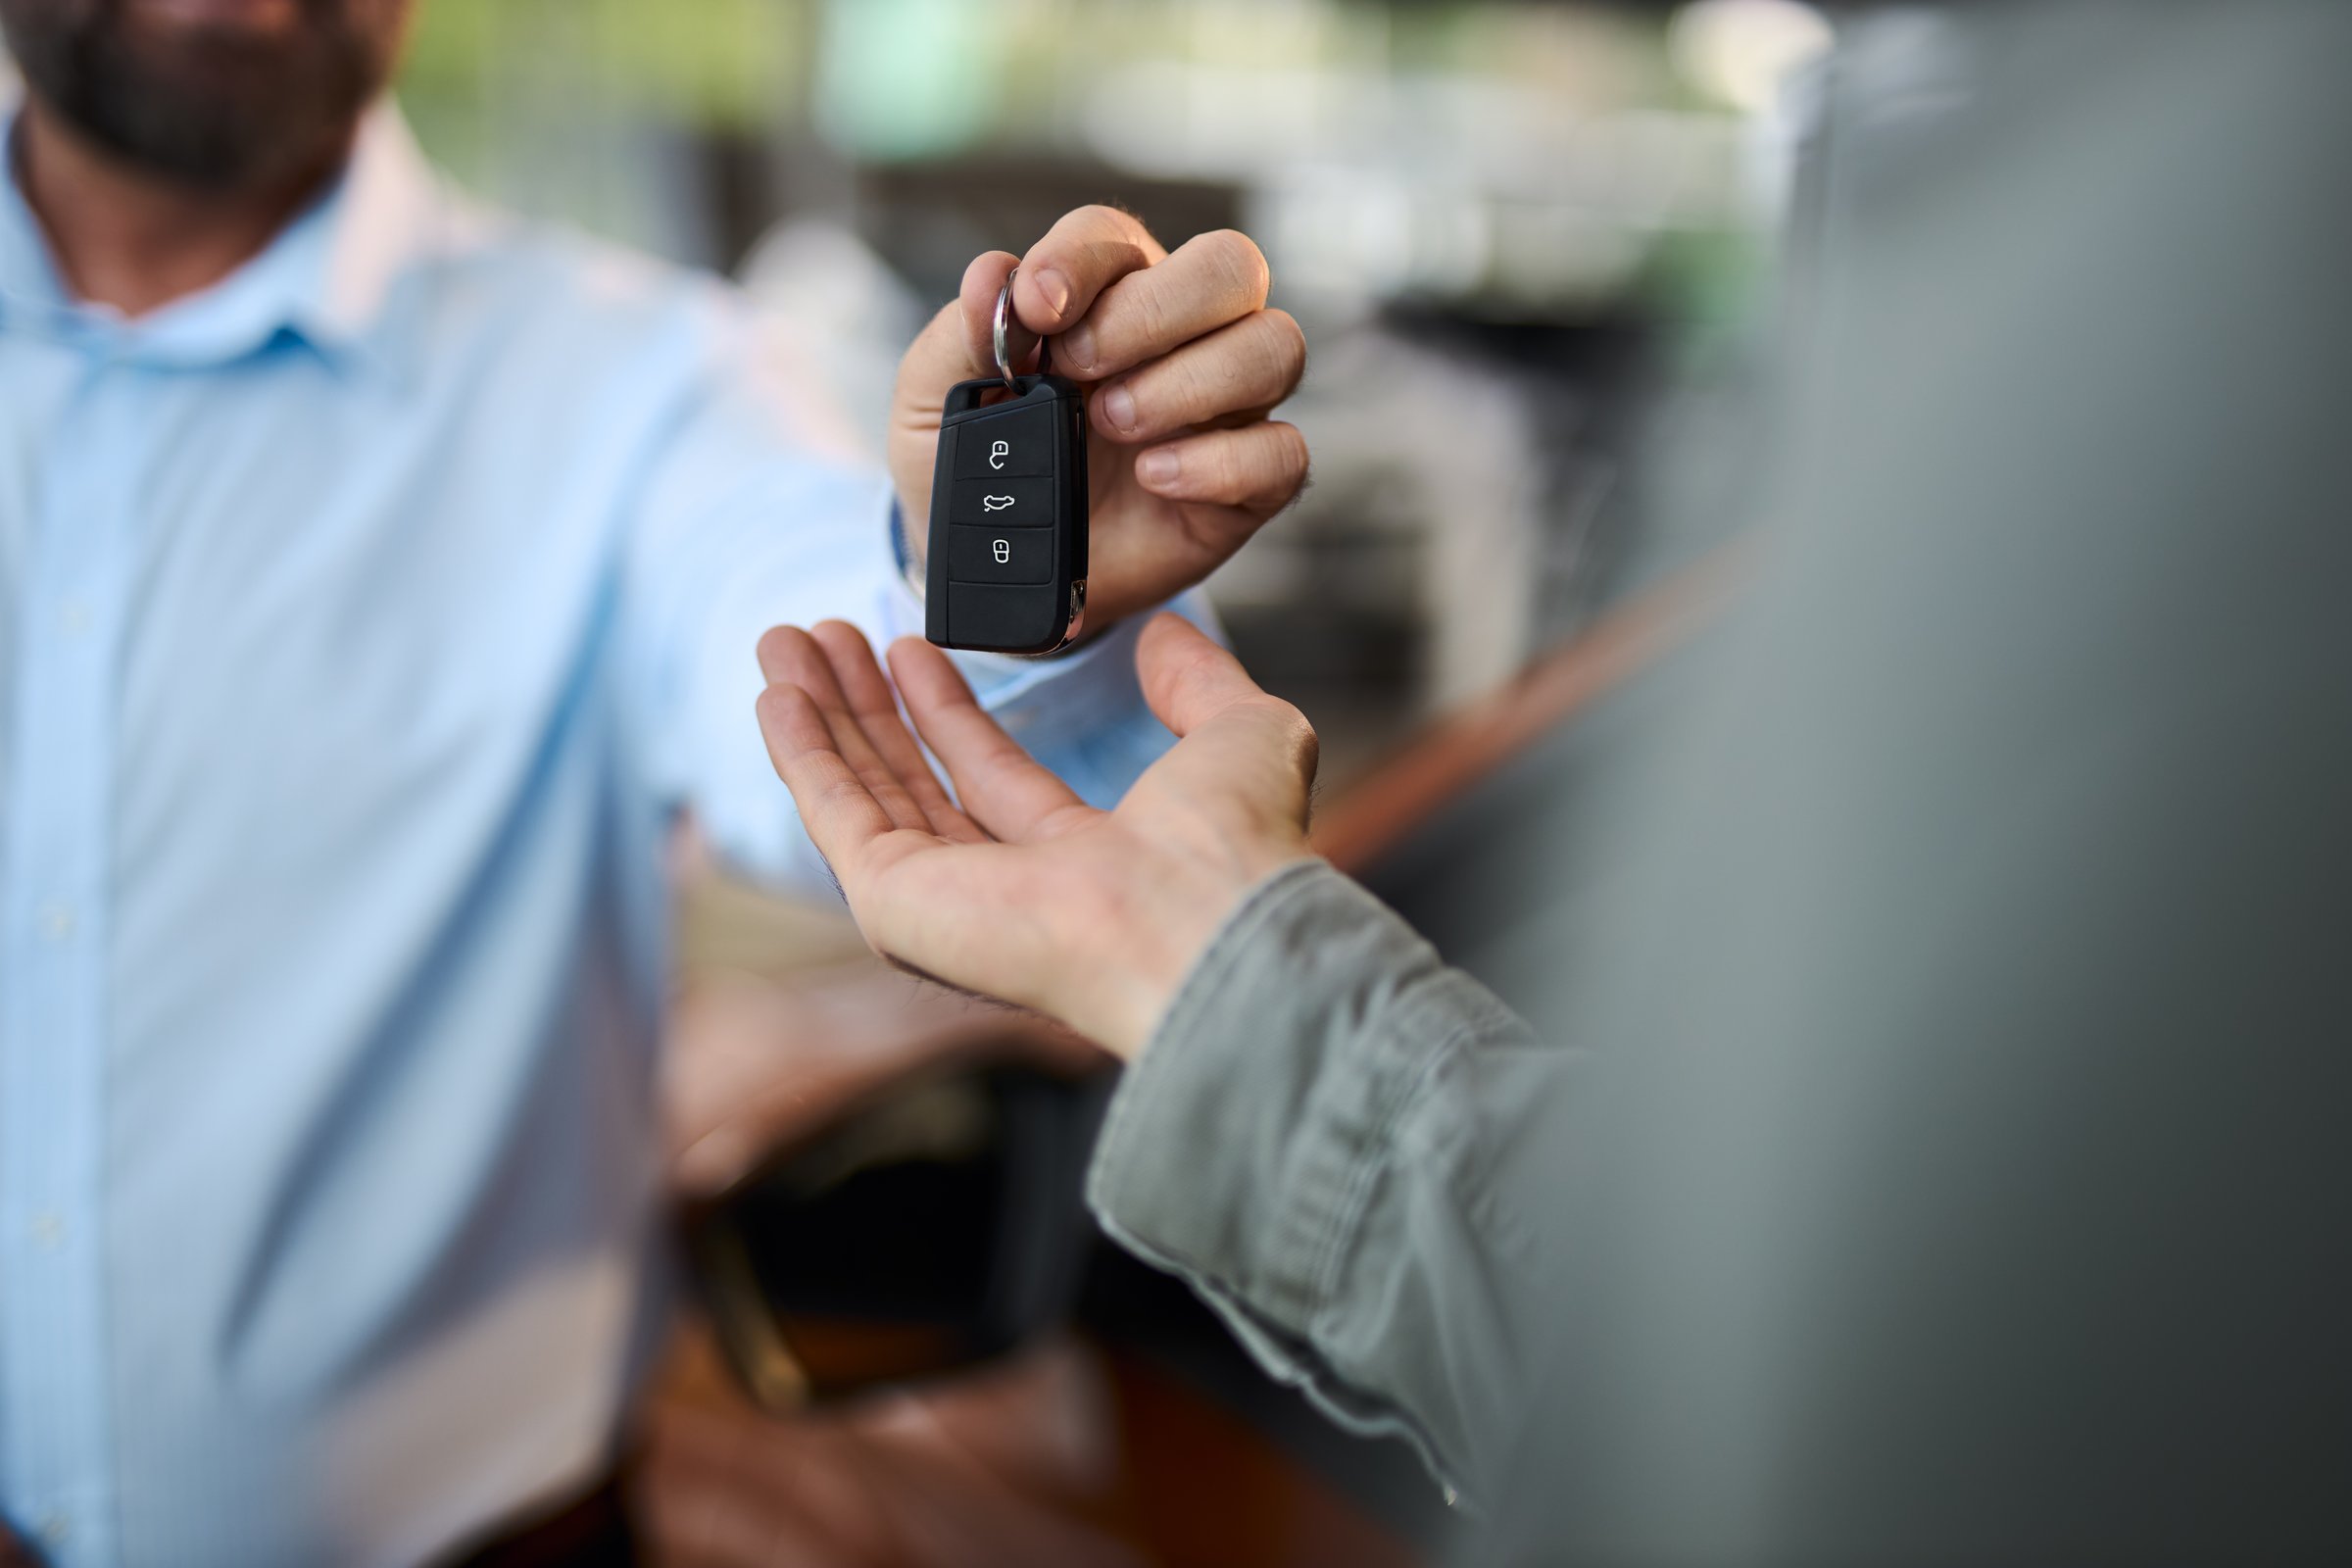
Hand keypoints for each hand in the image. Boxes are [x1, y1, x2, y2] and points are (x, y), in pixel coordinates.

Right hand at [754, 614, 1317, 1056]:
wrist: (1205, 921)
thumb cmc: (1236, 850)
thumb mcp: (1240, 733)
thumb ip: (1201, 683)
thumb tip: (1166, 633)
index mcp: (1080, 859)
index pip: (990, 776)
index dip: (946, 710)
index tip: (910, 647)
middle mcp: (1004, 890)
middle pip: (913, 782)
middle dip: (866, 705)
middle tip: (828, 632)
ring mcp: (945, 904)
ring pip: (865, 793)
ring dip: (821, 715)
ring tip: (786, 639)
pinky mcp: (897, 907)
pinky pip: (834, 817)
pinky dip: (801, 755)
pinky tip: (777, 693)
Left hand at [889, 209, 1308, 633]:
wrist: (1001, 570)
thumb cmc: (979, 468)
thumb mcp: (936, 401)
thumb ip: (963, 335)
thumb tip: (991, 276)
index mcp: (1106, 294)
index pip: (1118, 237)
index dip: (1082, 259)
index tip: (1037, 306)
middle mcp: (1183, 335)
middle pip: (1230, 267)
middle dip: (1155, 310)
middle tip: (1080, 370)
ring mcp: (1225, 408)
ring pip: (1275, 347)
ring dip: (1191, 382)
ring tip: (1112, 425)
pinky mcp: (1247, 485)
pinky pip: (1283, 453)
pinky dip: (1221, 462)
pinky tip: (1154, 477)